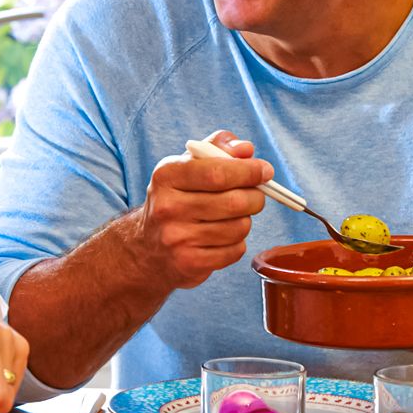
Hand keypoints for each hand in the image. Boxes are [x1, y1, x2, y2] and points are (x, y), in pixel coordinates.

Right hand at [134, 130, 271, 288]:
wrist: (147, 248)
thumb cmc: (177, 199)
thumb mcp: (187, 166)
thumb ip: (216, 148)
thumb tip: (246, 149)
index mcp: (167, 176)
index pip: (217, 172)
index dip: (249, 171)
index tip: (265, 171)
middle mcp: (168, 207)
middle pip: (234, 201)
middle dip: (255, 197)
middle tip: (255, 195)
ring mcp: (177, 238)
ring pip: (239, 227)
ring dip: (245, 221)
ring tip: (231, 218)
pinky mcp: (189, 263)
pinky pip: (235, 250)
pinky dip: (237, 243)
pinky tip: (221, 238)